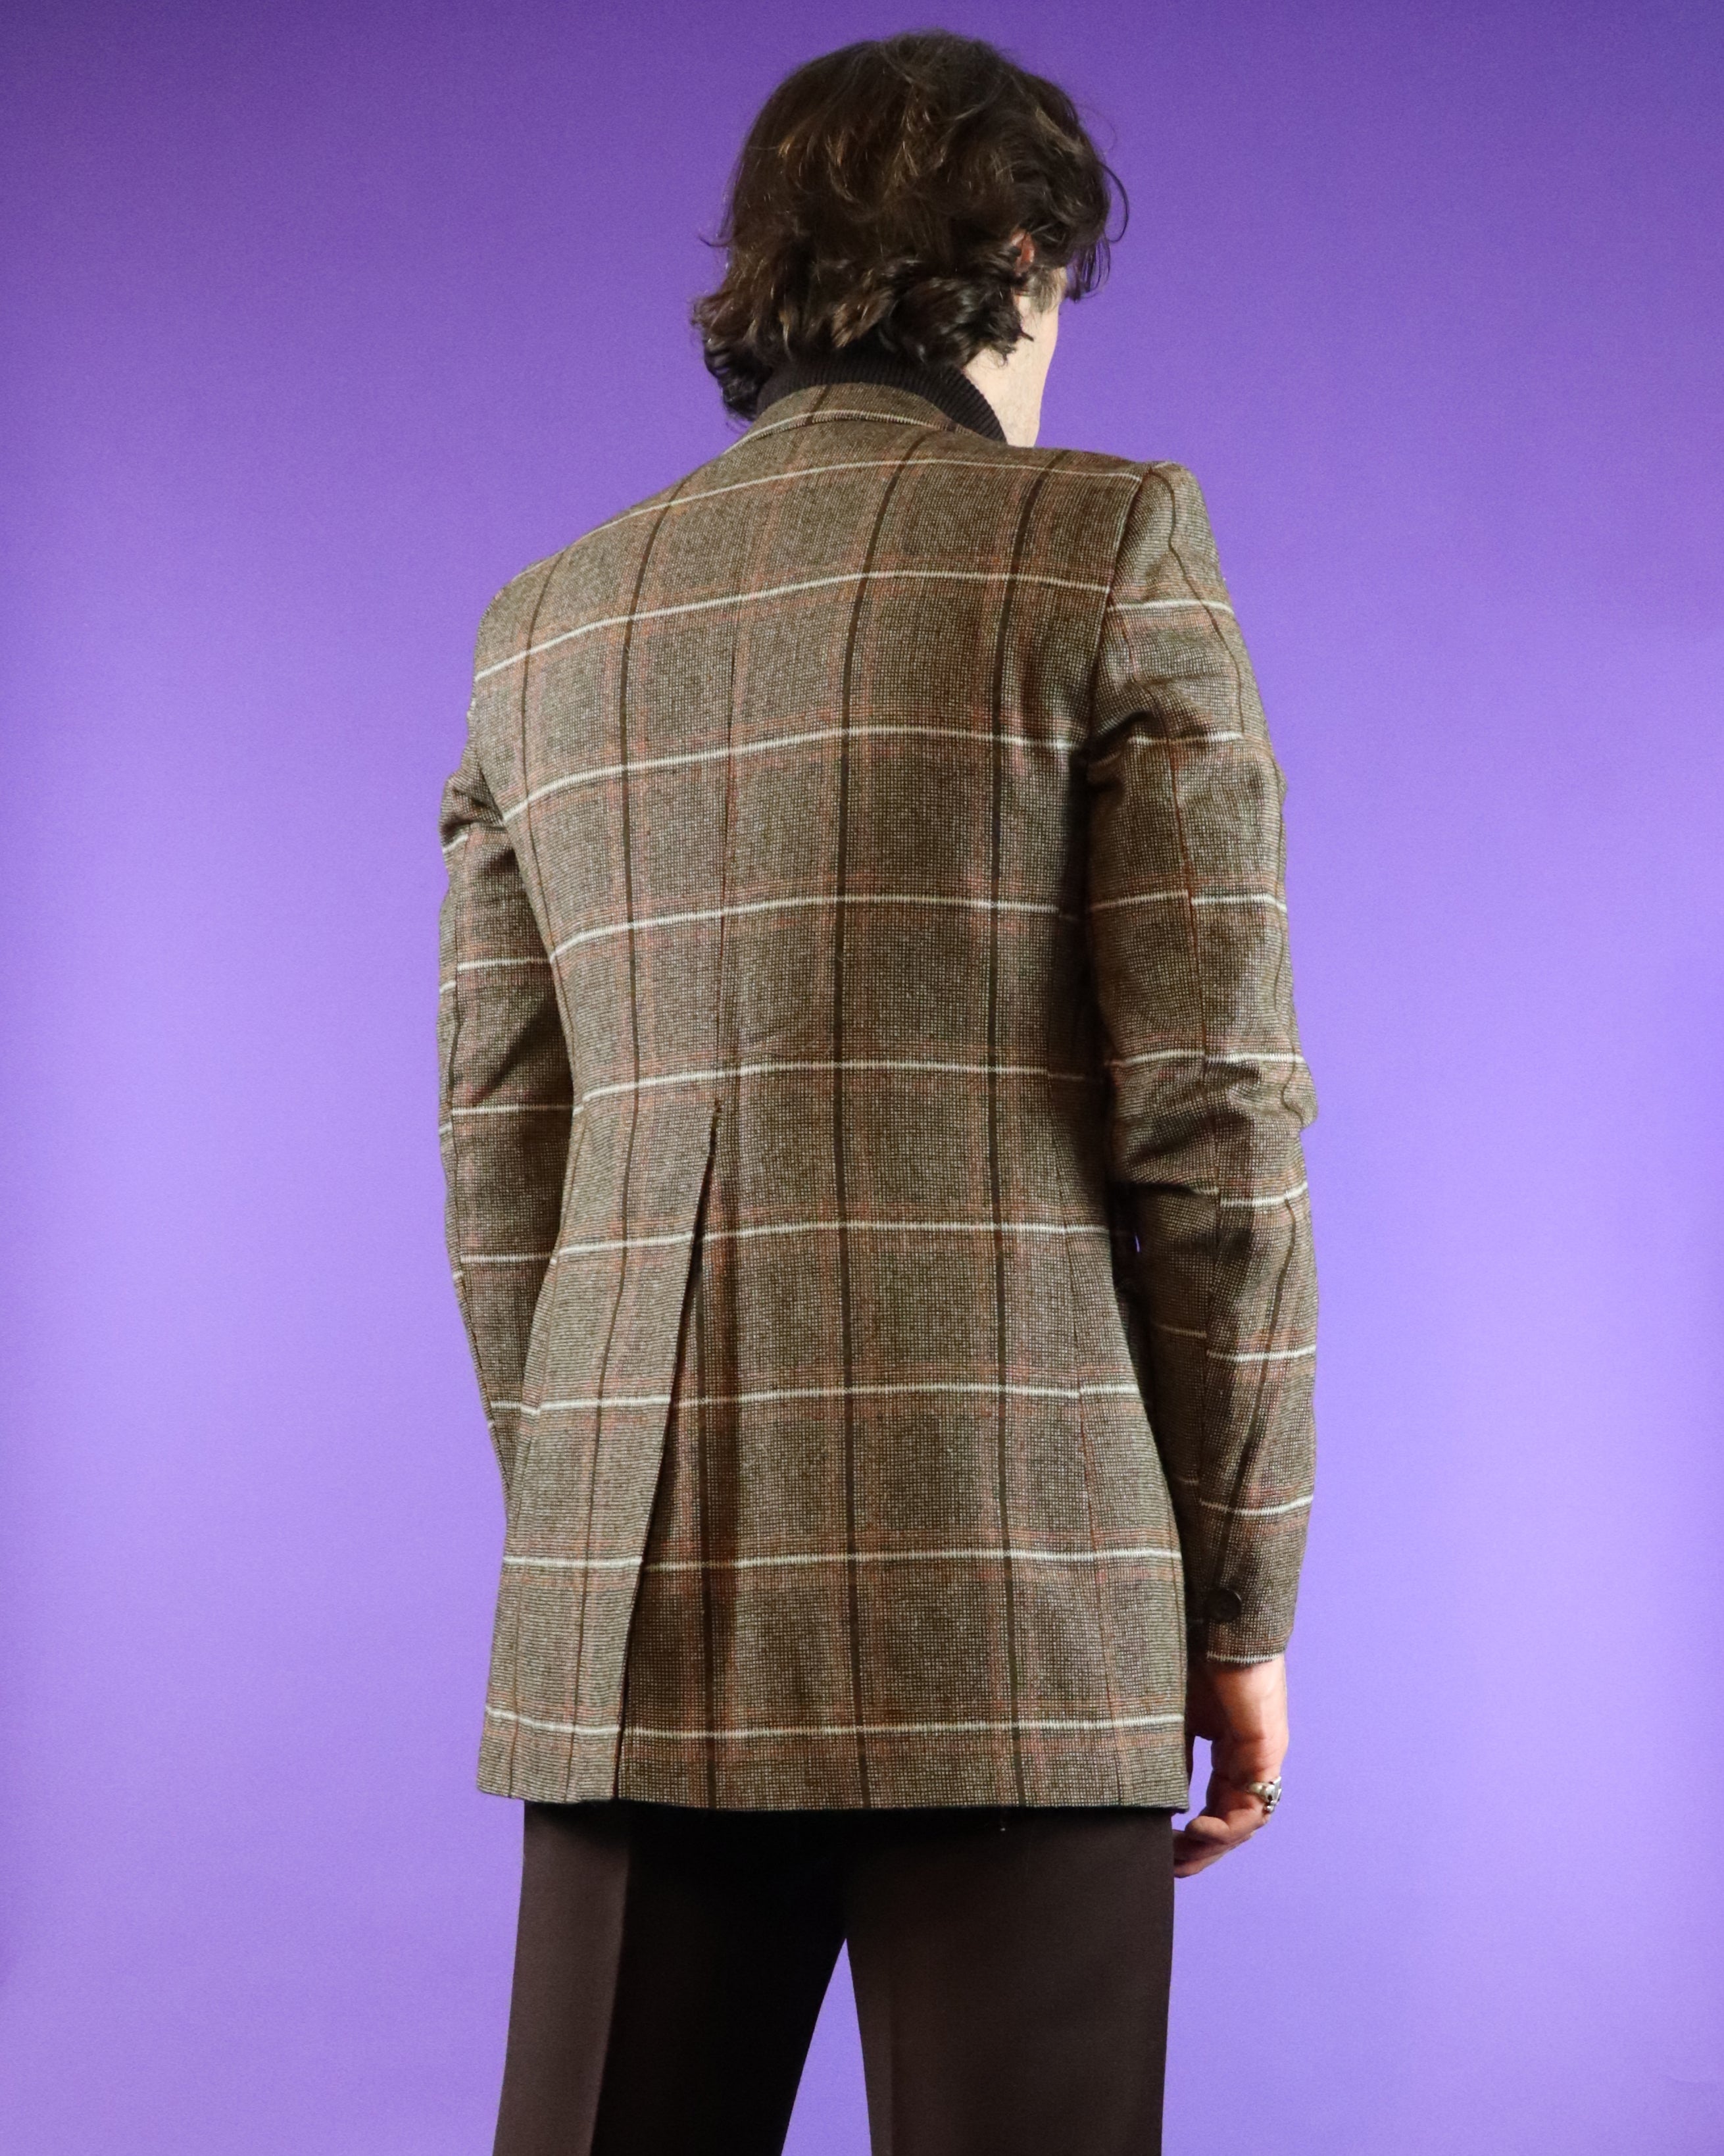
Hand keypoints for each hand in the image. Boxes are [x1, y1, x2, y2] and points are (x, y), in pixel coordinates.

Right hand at [1172, 1652, 1287, 1877]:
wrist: (1216, 1617)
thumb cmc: (1191, 1654)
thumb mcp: (1172, 1718)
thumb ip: (1171, 1757)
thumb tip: (1160, 1800)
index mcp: (1229, 1747)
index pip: (1217, 1804)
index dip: (1193, 1835)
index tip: (1164, 1852)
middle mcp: (1249, 1756)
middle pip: (1234, 1822)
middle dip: (1203, 1852)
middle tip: (1172, 1869)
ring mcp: (1261, 1754)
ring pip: (1246, 1821)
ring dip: (1213, 1845)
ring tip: (1181, 1855)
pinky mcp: (1267, 1748)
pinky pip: (1254, 1804)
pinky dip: (1227, 1827)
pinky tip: (1197, 1830)